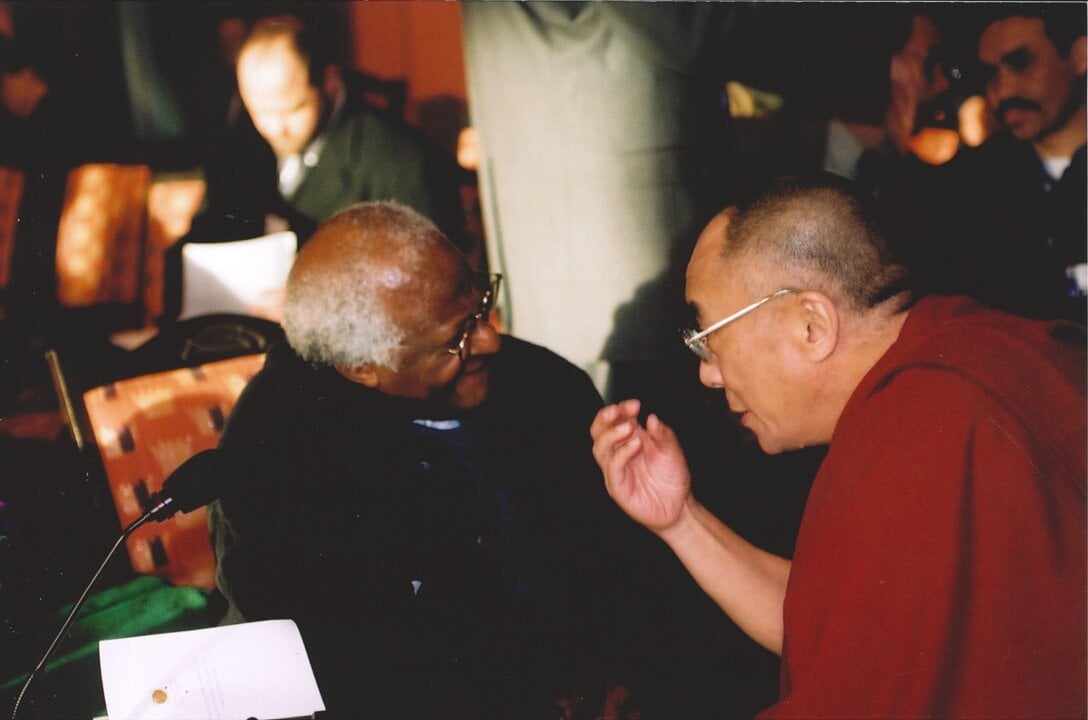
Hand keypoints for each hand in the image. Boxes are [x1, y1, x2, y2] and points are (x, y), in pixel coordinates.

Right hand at [590, 399, 691, 533]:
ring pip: (599, 448)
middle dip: (605, 418)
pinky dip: (622, 454)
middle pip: (599, 431)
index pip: (615, 420)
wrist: (679, 506)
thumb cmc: (672, 477)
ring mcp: (616, 470)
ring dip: (611, 434)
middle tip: (619, 411)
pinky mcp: (618, 487)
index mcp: (630, 440)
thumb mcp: (672, 450)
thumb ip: (663, 434)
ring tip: (629, 428)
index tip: (635, 405)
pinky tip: (635, 445)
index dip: (621, 409)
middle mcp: (619, 453)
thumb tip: (652, 418)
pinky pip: (612, 468)